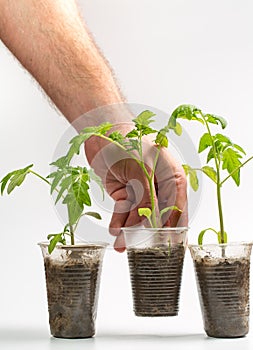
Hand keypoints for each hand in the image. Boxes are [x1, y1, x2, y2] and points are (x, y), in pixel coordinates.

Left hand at [85, 127, 186, 251]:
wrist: (101, 131)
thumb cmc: (127, 141)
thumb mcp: (141, 170)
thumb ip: (146, 197)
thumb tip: (148, 222)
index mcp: (172, 176)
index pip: (177, 207)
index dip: (174, 228)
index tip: (172, 247)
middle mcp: (159, 185)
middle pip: (158, 214)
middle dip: (149, 233)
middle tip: (143, 250)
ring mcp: (142, 189)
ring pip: (138, 215)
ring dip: (129, 229)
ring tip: (120, 244)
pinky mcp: (125, 192)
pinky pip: (124, 209)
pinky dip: (119, 219)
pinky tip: (115, 230)